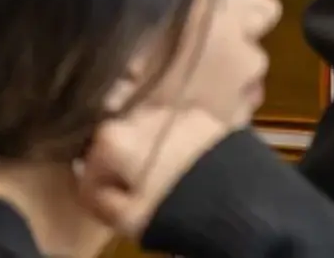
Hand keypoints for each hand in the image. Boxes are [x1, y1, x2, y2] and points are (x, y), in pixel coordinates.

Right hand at [75, 104, 235, 238]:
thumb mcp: (130, 221)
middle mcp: (140, 116)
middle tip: (138, 193)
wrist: (243, 204)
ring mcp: (176, 113)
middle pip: (122, 142)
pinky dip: (182, 147)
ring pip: (154, 134)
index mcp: (113, 139)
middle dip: (126, 165)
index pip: (90, 163)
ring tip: (169, 182)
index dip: (96, 187)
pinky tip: (193, 171)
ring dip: (155, 153)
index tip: (104, 202)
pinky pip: (183, 133)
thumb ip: (102, 202)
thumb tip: (94, 192)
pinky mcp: (208, 117)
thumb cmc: (178, 213)